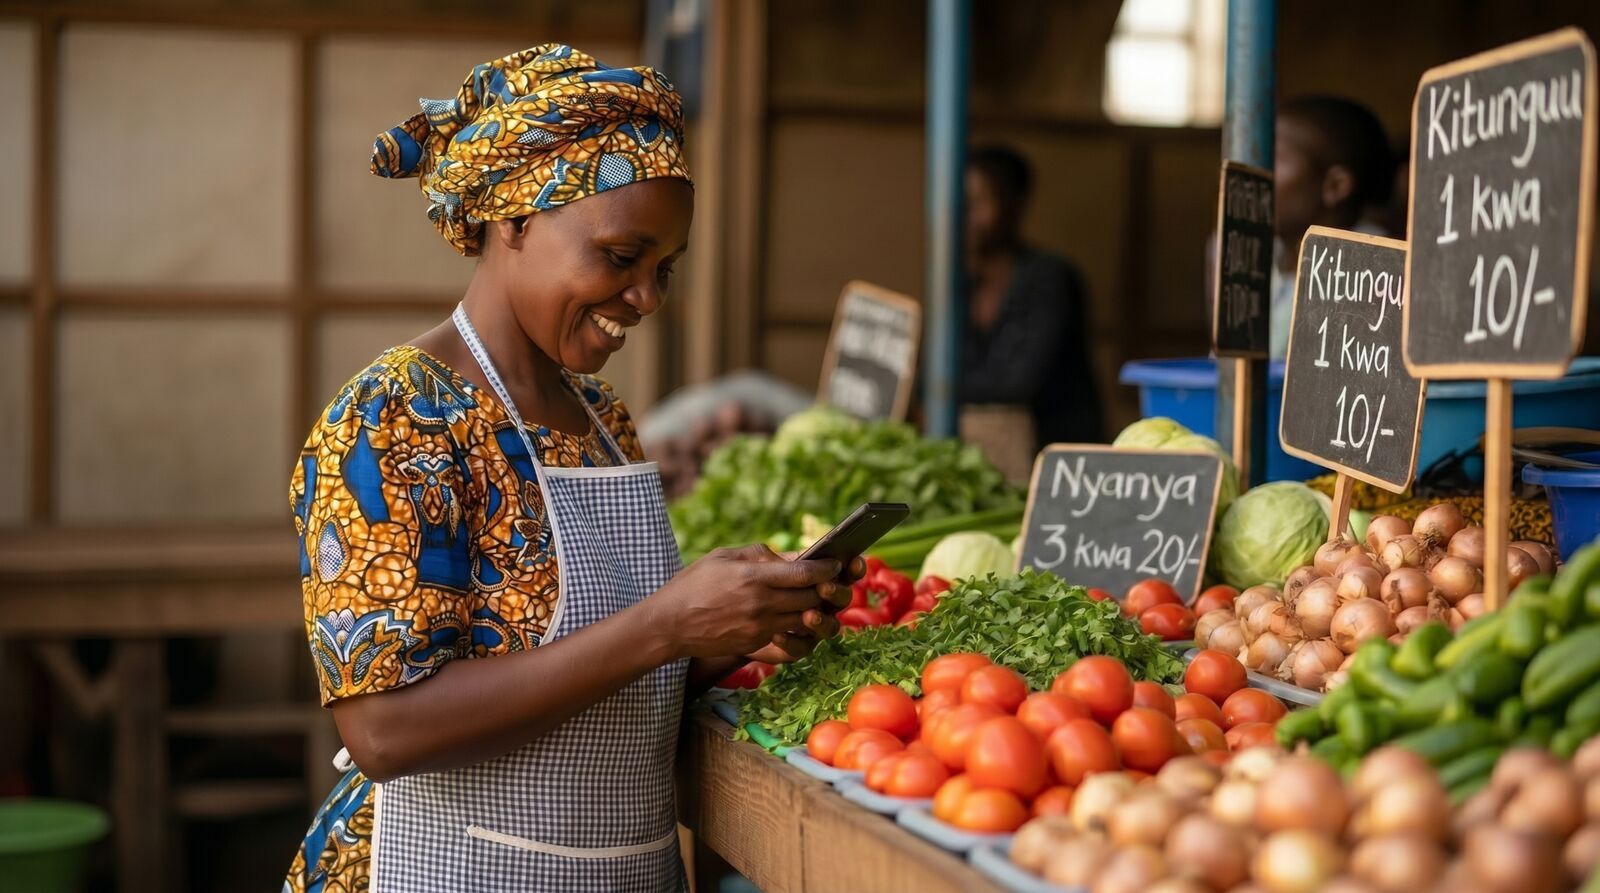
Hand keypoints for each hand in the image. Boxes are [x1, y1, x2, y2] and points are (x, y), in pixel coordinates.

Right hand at [643, 545, 844, 659]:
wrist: (669, 625)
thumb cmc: (693, 584)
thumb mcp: (723, 557)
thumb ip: (759, 554)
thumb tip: (790, 556)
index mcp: (754, 577)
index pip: (804, 573)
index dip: (827, 568)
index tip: (836, 563)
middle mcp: (761, 604)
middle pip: (812, 598)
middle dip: (827, 589)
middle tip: (833, 580)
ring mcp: (759, 627)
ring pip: (805, 620)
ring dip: (816, 609)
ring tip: (818, 598)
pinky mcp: (755, 643)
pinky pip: (789, 636)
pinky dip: (798, 626)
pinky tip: (797, 615)